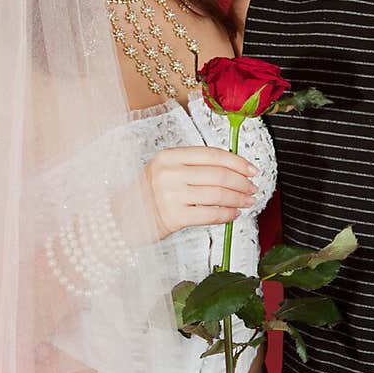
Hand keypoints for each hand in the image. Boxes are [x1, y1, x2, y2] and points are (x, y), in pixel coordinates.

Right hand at [144, 146, 258, 239]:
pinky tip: (233, 214)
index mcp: (169, 156)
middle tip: (252, 188)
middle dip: (242, 182)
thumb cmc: (147, 195)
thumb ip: (193, 167)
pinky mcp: (174, 217)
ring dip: (238, 199)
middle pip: (219, 175)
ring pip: (217, 194)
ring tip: (247, 201)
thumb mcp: (164, 171)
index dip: (237, 162)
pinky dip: (227, 214)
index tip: (252, 169)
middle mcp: (170, 172)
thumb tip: (232, 170)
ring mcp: (171, 195)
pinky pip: (210, 214)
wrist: (121, 217)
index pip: (212, 155)